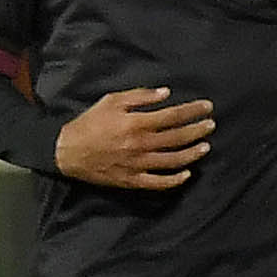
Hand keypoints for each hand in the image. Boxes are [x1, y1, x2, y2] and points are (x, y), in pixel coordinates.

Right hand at [55, 87, 212, 189]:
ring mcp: (137, 164)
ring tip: (205, 147)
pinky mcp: (131, 180)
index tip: (206, 107)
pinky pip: (158, 182)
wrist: (66, 151)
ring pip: (173, 160)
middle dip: (197, 130)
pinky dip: (174, 180)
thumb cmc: (89, 123)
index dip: (193, 111)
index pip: (173, 116)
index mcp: (136, 123)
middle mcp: (141, 144)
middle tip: (210, 125)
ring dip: (192, 154)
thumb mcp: (111, 101)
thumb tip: (166, 94)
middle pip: (177, 137)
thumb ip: (140, 97)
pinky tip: (186, 174)